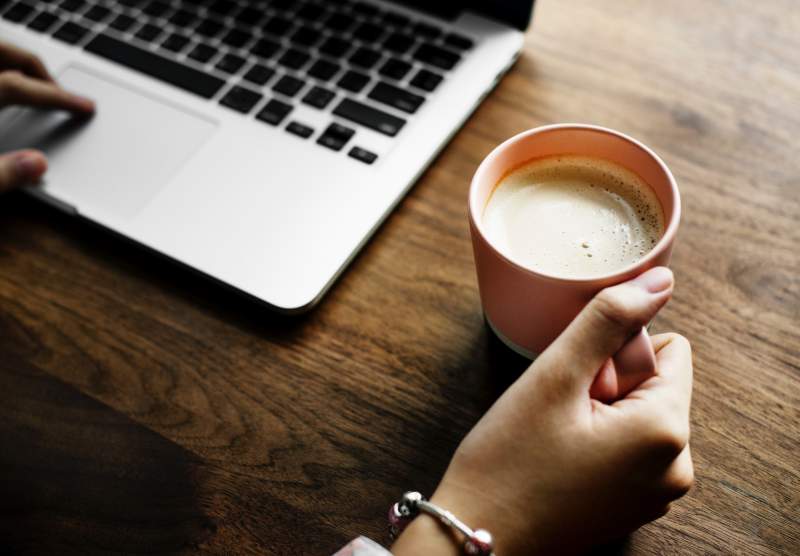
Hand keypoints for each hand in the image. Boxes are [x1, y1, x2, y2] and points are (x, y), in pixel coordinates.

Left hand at [0, 40, 93, 192]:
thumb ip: (3, 173)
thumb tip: (39, 166)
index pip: (24, 87)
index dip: (59, 98)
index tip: (85, 106)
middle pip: (6, 55)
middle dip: (37, 68)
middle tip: (58, 91)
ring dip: (15, 66)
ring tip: (32, 85)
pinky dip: (0, 77)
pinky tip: (5, 99)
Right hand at [392, 267, 692, 554]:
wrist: (476, 535)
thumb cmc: (509, 463)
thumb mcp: (555, 376)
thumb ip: (609, 320)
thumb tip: (660, 280)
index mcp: (667, 432)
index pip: (667, 349)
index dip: (615, 353)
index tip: (574, 384)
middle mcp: (677, 468)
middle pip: (654, 382)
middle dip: (606, 383)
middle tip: (558, 411)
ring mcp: (657, 492)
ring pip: (637, 412)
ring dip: (598, 410)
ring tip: (555, 435)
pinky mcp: (634, 503)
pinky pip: (628, 446)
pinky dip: (596, 439)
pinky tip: (558, 455)